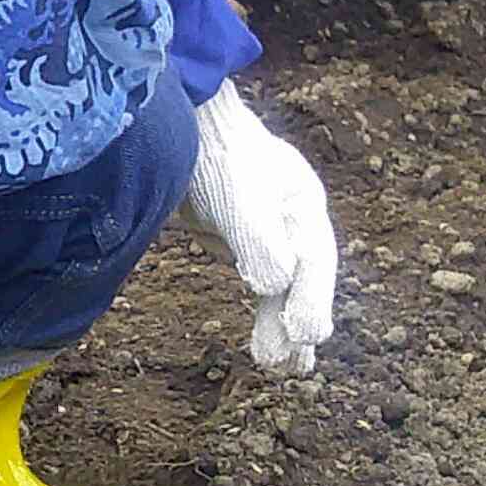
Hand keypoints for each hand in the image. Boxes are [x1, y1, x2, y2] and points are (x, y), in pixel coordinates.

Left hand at [184, 81, 337, 374]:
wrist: (171, 117)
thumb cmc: (211, 151)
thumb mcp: (238, 196)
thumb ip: (258, 240)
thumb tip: (276, 286)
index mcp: (300, 201)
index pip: (313, 259)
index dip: (311, 298)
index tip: (306, 337)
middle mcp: (290, 215)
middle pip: (303, 276)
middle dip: (298, 319)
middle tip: (293, 368)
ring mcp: (265, 223)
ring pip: (281, 282)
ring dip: (281, 323)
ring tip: (283, 367)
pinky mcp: (235, 229)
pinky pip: (258, 275)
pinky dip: (264, 305)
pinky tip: (265, 338)